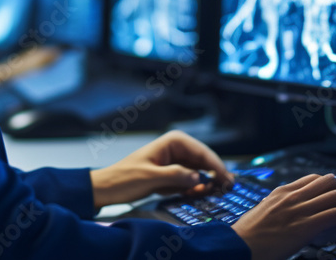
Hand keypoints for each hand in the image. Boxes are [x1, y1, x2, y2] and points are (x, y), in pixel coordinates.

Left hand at [89, 130, 233, 208]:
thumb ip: (176, 176)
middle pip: (204, 160)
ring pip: (199, 170)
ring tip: (218, 191)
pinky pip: (190, 179)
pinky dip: (196, 187)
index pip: (202, 151)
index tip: (227, 180)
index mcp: (172, 141)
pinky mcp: (171, 174)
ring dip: (207, 181)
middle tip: (228, 188)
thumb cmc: (125, 178)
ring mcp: (175, 161)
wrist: (107, 188)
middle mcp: (176, 148)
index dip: (216, 166)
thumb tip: (199, 177)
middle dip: (216, 173)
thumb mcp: (151, 178)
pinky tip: (200, 193)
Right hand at [231, 173, 335, 259]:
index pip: (315, 179)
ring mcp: (298, 209)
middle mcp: (291, 196)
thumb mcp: (262, 216)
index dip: (335, 186)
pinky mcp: (304, 225)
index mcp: (281, 193)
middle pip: (331, 181)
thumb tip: (292, 219)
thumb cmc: (246, 238)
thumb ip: (278, 211)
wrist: (237, 247)